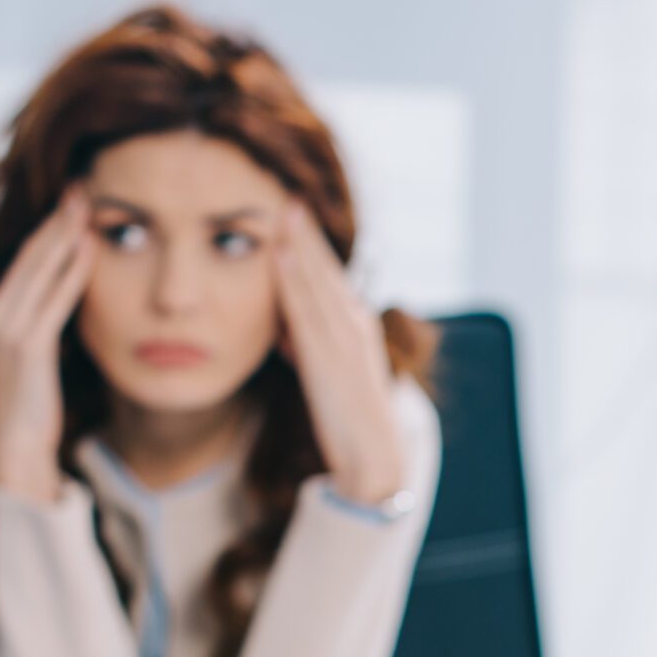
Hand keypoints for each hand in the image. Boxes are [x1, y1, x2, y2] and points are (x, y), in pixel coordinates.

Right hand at [0, 184, 97, 503]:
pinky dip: (72, 272)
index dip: (52, 224)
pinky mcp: (27, 347)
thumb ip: (45, 318)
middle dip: (60, 216)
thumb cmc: (30, 403)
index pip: (28, 255)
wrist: (14, 449)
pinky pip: (53, 300)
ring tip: (89, 201)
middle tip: (85, 181)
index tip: (76, 195)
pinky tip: (90, 248)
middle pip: (33, 252)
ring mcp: (8, 328)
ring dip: (67, 233)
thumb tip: (69, 289)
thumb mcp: (35, 353)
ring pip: (41, 269)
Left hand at [273, 202, 404, 505]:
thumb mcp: (328, 374)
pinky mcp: (330, 356)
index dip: (315, 247)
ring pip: (318, 283)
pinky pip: (307, 309)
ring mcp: (345, 339)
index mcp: (359, 327)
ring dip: (301, 246)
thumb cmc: (350, 421)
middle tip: (291, 199)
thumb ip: (308, 346)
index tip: (297, 216)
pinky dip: (295, 280)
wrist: (375, 457)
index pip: (333, 279)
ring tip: (284, 213)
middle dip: (309, 235)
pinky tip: (281, 256)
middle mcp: (357, 325)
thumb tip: (284, 330)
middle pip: (328, 272)